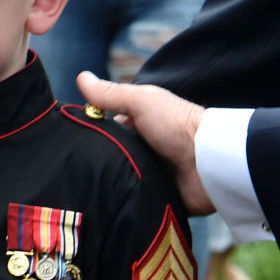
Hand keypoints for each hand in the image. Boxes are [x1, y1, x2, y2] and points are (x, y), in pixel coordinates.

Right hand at [76, 71, 215, 215]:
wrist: (208, 162)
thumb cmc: (178, 125)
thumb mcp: (141, 101)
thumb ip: (111, 94)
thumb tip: (81, 77)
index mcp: (140, 124)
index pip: (107, 129)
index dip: (91, 133)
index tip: (71, 141)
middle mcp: (144, 147)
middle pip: (111, 155)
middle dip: (98, 160)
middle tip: (77, 168)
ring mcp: (151, 172)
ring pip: (119, 178)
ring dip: (111, 181)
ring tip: (90, 186)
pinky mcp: (157, 195)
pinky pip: (134, 200)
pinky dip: (125, 200)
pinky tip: (109, 201)